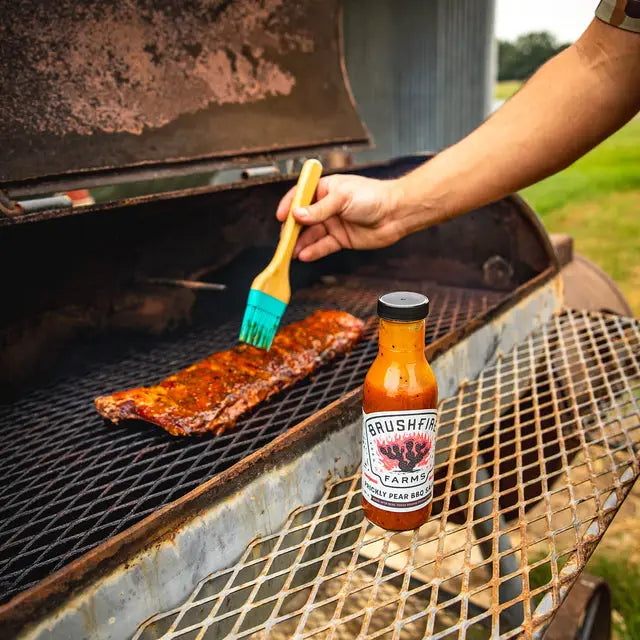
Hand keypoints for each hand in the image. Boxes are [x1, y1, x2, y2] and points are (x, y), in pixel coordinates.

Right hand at [276, 174, 404, 260]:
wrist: (396, 213)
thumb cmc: (374, 196)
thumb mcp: (342, 198)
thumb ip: (319, 209)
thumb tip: (297, 215)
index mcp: (325, 189)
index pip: (300, 196)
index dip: (289, 206)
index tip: (280, 217)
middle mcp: (327, 206)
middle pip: (303, 219)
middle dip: (292, 230)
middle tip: (283, 240)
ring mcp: (334, 223)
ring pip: (311, 235)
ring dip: (300, 244)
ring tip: (290, 253)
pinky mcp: (341, 239)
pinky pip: (323, 246)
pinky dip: (313, 251)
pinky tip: (304, 255)